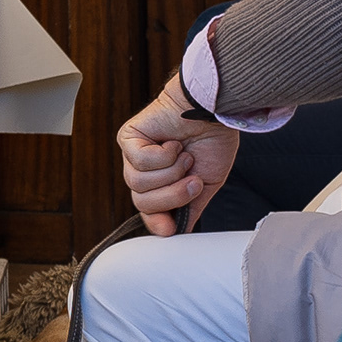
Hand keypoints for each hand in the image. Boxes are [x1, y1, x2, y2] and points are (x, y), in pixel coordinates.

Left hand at [117, 73, 238, 233]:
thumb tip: (177, 231)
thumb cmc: (212, 140)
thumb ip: (190, 207)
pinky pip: (140, 162)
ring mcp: (133, 156)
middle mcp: (144, 172)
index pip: (149, 212)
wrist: (214, 111)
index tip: (170, 228)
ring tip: (185, 156)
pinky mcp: (128, 138)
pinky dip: (163, 156)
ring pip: (139, 185)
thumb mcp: (207, 182)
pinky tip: (173, 144)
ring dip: (170, 173)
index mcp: (162, 184)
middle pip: (143, 202)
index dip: (157, 222)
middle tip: (193, 179)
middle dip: (172, 195)